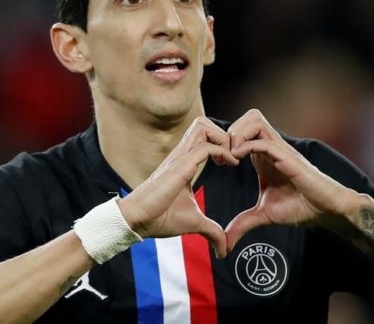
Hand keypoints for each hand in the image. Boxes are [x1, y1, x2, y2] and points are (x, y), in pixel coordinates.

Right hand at [118, 117, 238, 258]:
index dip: (222, 145)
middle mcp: (182, 155)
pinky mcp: (180, 165)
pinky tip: (230, 165)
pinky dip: (223, 151)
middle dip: (224, 135)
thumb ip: (211, 231)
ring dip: (223, 138)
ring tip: (232, 158)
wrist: (139, 221)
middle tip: (234, 156)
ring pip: (203, 126)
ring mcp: (180, 157)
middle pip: (203, 124)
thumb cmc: (161, 218)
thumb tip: (224, 250)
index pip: (204, 137)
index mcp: (185, 163)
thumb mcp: (194, 222)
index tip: (232, 164)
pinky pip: (206, 146)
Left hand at [225, 109, 360, 252]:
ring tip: (231, 156)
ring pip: (255, 120)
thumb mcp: (264, 215)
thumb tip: (225, 245)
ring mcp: (281, 150)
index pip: (242, 130)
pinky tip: (238, 161)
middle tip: (224, 155)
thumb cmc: (301, 208)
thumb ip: (242, 224)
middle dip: (230, 131)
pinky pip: (264, 141)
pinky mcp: (288, 157)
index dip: (226, 141)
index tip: (218, 162)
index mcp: (264, 156)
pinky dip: (246, 146)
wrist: (326, 211)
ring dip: (237, 134)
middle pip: (248, 117)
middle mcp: (272, 147)